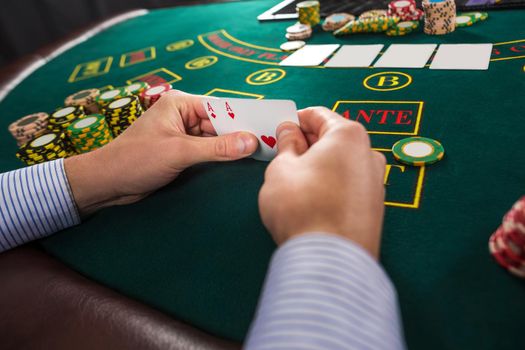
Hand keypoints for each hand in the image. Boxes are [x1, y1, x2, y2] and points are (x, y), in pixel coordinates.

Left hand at [65, 90, 257, 214]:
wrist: (107, 183)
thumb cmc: (136, 160)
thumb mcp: (179, 152)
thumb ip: (216, 148)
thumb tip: (251, 142)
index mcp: (180, 104)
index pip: (220, 108)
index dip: (244, 119)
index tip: (268, 127)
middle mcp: (183, 115)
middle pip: (221, 123)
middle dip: (240, 135)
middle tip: (269, 145)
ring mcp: (183, 135)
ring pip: (216, 139)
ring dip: (232, 148)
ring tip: (260, 155)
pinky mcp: (181, 152)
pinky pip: (207, 152)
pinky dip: (221, 157)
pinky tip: (239, 163)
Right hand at [258, 107, 385, 258]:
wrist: (330, 261)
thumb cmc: (303, 208)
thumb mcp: (281, 168)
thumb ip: (286, 144)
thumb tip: (289, 132)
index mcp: (348, 135)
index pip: (318, 115)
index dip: (296, 119)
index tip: (281, 128)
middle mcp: (369, 154)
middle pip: (333, 138)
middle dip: (307, 143)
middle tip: (283, 154)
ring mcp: (375, 182)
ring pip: (341, 162)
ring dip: (319, 165)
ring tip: (295, 180)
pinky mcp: (375, 207)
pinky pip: (348, 184)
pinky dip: (330, 184)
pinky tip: (312, 199)